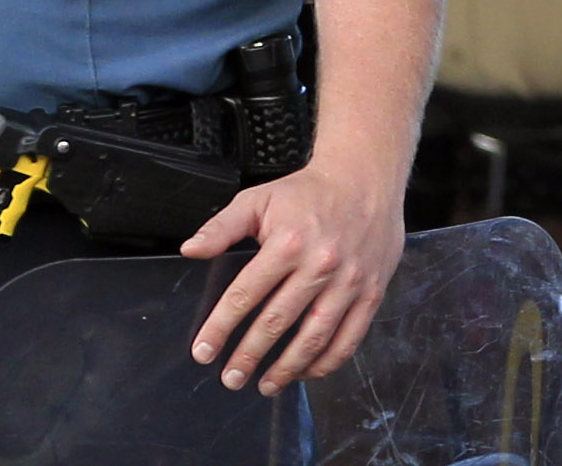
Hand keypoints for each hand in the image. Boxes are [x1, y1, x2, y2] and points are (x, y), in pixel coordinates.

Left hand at [180, 158, 406, 392]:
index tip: (203, 352)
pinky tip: (307, 371)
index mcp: (287, 243)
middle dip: (248, 356)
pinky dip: (326, 362)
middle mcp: (320, 264)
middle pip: (276, 323)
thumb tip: (190, 251)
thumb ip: (222, 227)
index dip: (219, 328)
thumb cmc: (309, 192)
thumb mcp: (260, 199)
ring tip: (265, 385)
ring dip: (286, 368)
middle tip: (230, 378)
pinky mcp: (372, 291)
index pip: (244, 295)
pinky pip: (349, 338)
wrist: (366, 177)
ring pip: (314, 338)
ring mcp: (349, 281)